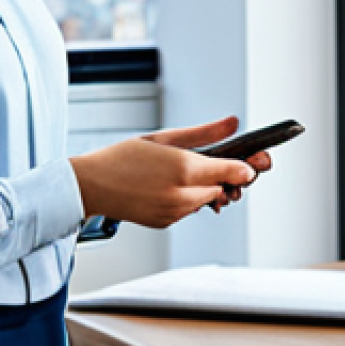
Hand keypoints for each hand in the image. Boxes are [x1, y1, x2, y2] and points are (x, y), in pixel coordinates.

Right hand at [70, 116, 262, 228]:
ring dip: (204, 189)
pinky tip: (169, 187)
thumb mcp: (165, 137)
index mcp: (183, 168)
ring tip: (181, 173)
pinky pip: (189, 210)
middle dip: (223, 177)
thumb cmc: (122, 158)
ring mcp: (174, 212)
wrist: (90, 186)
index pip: (233, 172)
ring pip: (208, 200)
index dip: (248, 168)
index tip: (255, 163)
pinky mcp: (166, 222)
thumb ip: (204, 133)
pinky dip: (188, 199)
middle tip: (217, 164)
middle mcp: (181, 194)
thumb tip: (233, 123)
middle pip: (224, 188)